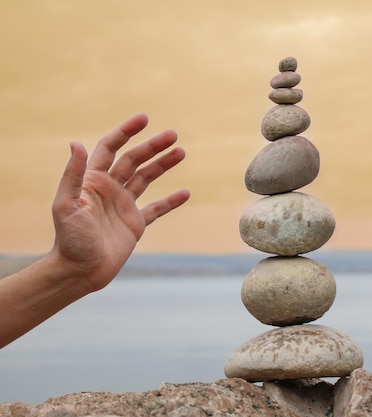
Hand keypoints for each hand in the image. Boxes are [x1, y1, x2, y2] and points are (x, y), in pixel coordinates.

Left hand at [50, 113, 189, 290]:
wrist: (80, 272)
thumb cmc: (69, 240)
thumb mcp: (66, 206)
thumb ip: (73, 175)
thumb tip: (76, 143)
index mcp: (92, 181)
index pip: (111, 148)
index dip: (126, 132)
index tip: (144, 119)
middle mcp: (109, 189)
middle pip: (134, 160)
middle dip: (153, 146)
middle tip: (173, 135)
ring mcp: (124, 205)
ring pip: (147, 178)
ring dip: (163, 165)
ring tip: (181, 152)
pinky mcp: (135, 224)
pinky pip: (156, 208)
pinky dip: (171, 201)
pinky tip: (185, 193)